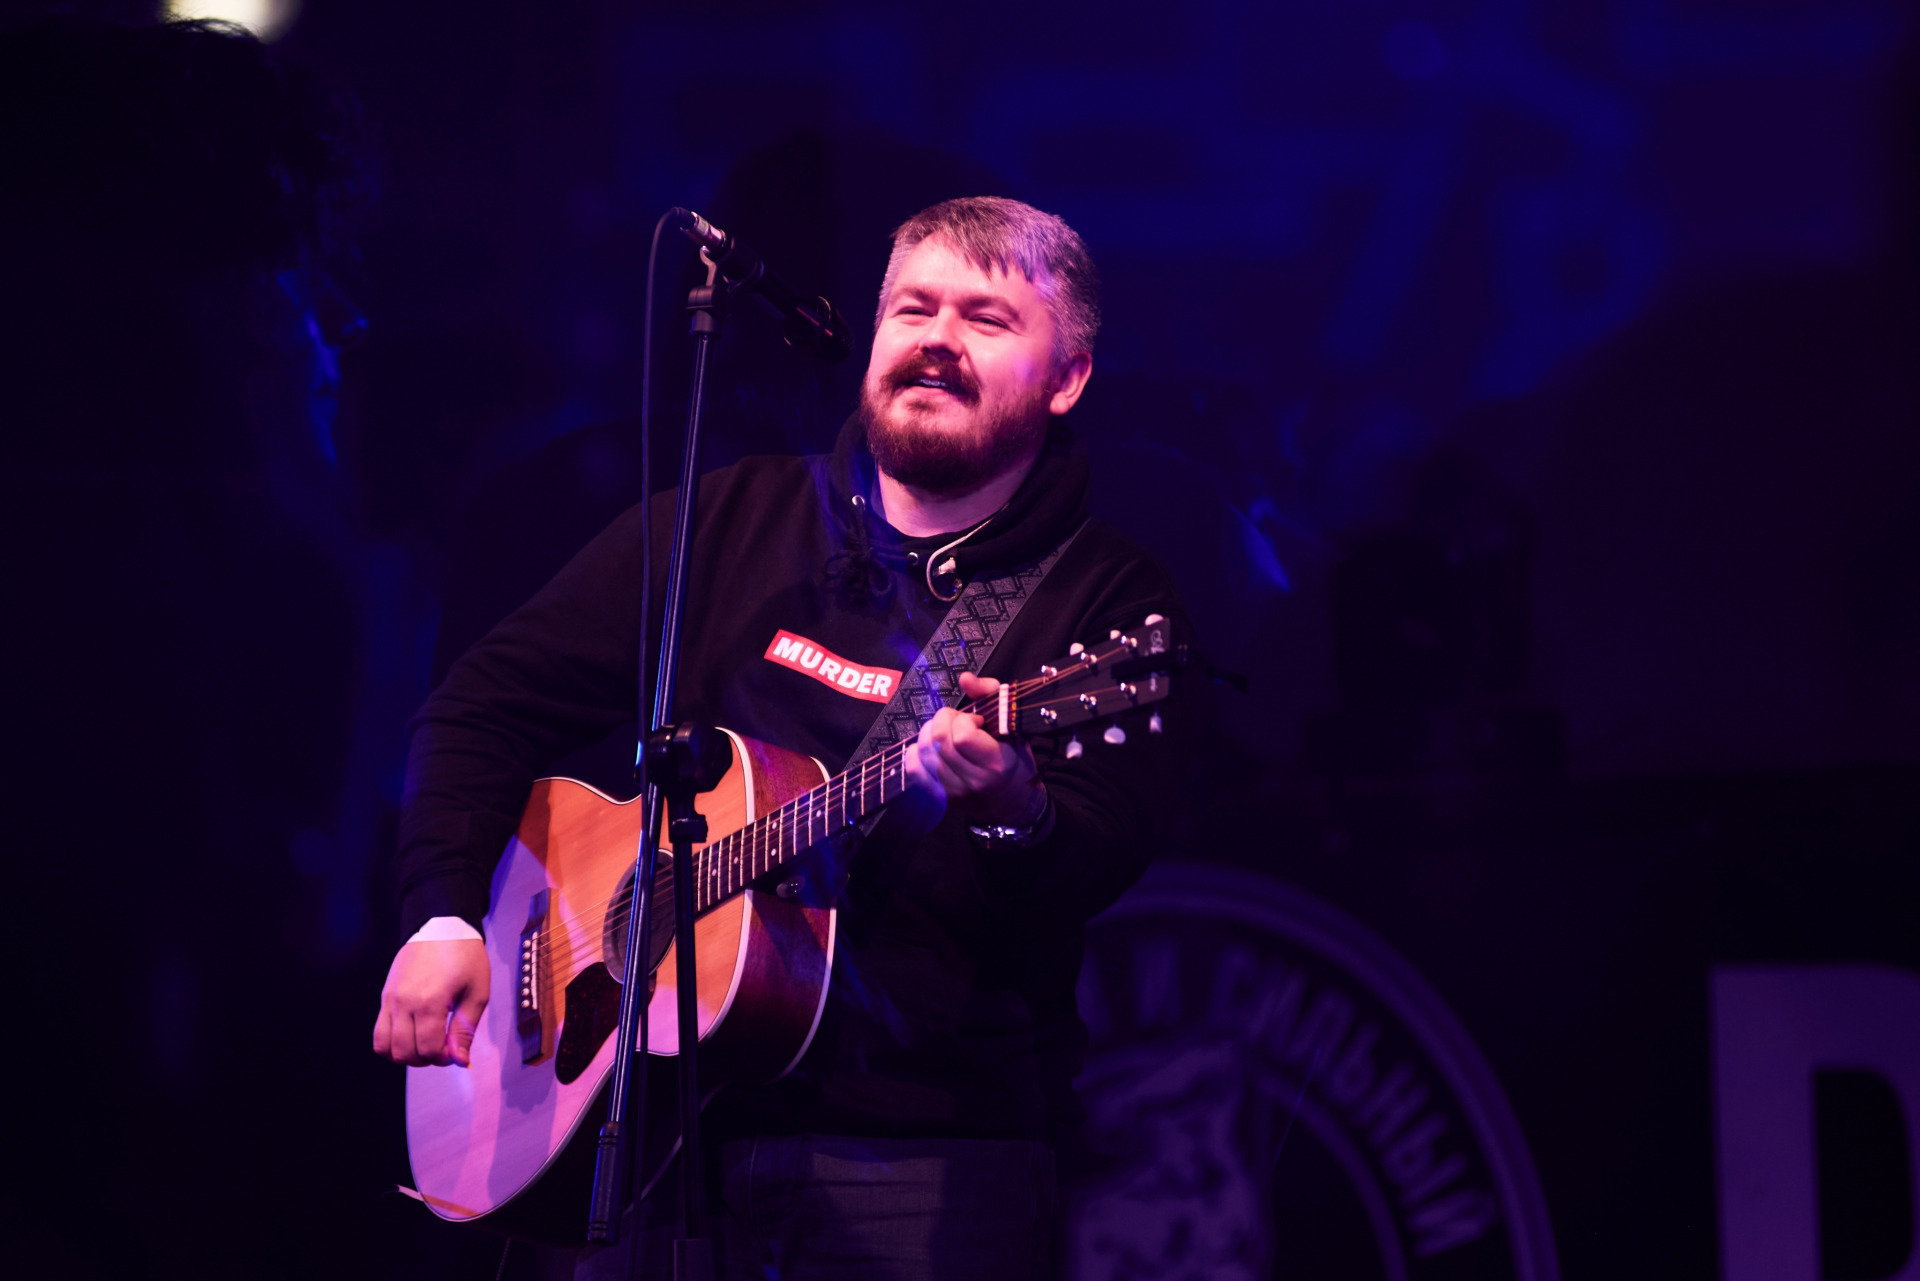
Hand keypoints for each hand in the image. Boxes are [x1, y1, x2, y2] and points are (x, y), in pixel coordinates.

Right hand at [372, 938, 489, 1066]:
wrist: (441, 924)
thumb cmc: (464, 955)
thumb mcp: (477, 991)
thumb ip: (465, 1029)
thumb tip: (460, 1061)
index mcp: (429, 1002)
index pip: (428, 1050)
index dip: (445, 1058)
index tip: (455, 1049)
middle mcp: (403, 1003)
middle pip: (405, 1054)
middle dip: (426, 1059)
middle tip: (443, 1046)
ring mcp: (390, 1000)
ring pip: (386, 1048)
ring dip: (406, 1054)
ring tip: (426, 1041)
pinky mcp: (384, 996)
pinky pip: (378, 1033)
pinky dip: (392, 1043)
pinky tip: (412, 1034)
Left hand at [904, 672, 1047, 825]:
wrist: (1013, 802)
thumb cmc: (1014, 759)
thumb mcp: (1011, 724)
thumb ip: (990, 694)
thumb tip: (964, 678)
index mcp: (997, 763)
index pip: (962, 735)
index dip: (964, 719)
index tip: (976, 721)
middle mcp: (974, 780)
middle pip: (938, 740)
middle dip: (944, 719)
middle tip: (957, 721)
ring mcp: (954, 792)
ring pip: (924, 751)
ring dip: (930, 732)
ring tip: (946, 733)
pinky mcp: (940, 798)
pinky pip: (913, 768)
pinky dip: (917, 751)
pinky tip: (933, 748)